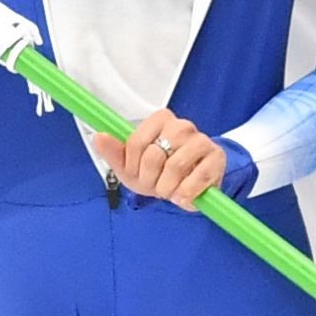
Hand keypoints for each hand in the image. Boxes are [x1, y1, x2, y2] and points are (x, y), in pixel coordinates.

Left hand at [93, 110, 226, 210]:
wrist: (188, 189)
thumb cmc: (157, 174)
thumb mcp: (131, 167)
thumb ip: (114, 152)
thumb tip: (99, 136)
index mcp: (160, 120)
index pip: (136, 142)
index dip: (133, 166)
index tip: (138, 173)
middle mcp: (182, 125)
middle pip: (154, 155)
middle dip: (150, 179)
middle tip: (156, 184)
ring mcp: (201, 140)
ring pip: (175, 166)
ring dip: (168, 188)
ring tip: (170, 190)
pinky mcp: (216, 157)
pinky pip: (197, 178)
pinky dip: (186, 193)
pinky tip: (184, 195)